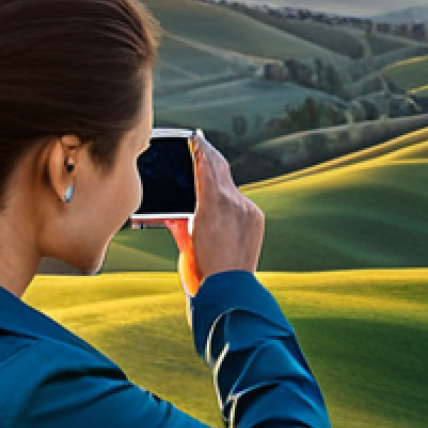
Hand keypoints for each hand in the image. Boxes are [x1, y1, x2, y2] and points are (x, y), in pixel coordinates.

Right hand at [164, 133, 264, 302]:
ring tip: (209, 169)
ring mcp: (246, 209)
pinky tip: (222, 199)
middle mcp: (231, 201)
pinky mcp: (256, 218)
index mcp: (210, 203)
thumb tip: (172, 212)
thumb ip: (179, 221)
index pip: (204, 167)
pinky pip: (241, 201)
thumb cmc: (202, 269)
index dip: (199, 150)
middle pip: (220, 169)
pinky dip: (230, 198)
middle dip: (210, 156)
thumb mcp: (185, 242)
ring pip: (231, 185)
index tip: (195, 139)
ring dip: (219, 178)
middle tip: (202, 144)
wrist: (229, 288)